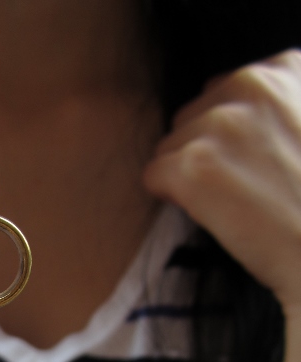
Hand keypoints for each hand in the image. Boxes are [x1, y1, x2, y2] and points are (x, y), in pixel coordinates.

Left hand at [144, 49, 300, 319]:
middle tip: (244, 186)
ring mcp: (219, 123)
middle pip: (194, 114)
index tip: (256, 162)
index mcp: (286, 69)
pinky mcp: (192, 164)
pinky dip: (172, 199)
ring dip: (190, 177)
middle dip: (206, 150)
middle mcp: (250, 83)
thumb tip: (233, 122)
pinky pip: (154, 176)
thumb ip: (278, 107)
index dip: (234, 134)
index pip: (228, 89)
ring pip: (170, 146)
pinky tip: (211, 213)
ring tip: (235, 202)